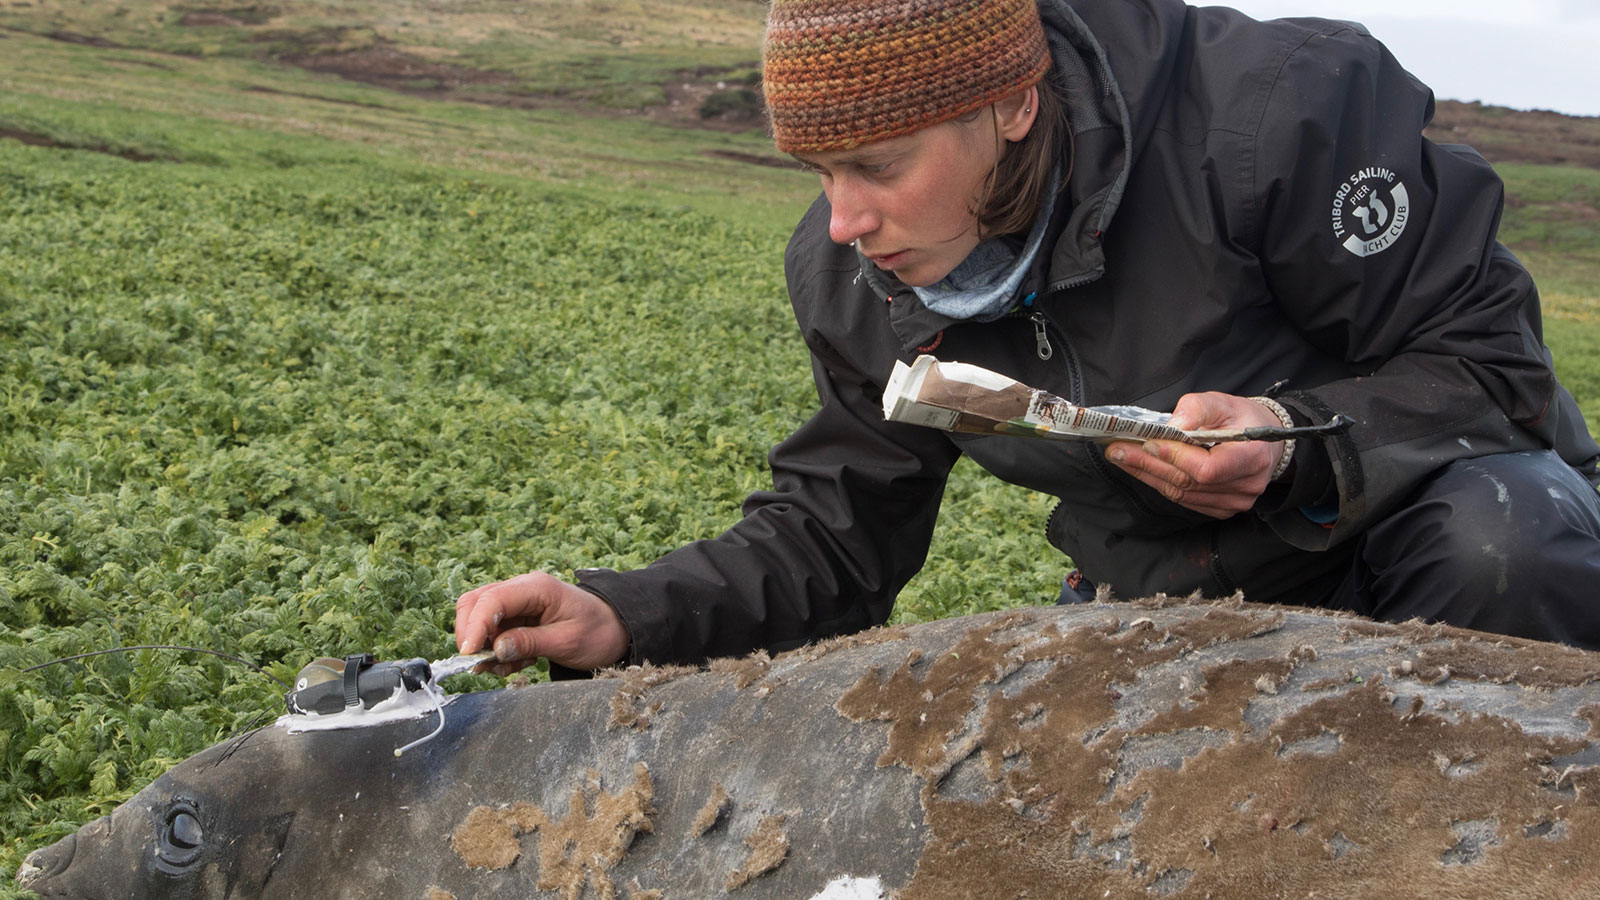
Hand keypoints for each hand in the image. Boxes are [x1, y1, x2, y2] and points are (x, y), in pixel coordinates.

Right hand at [454, 572, 629, 674]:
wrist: (614, 629)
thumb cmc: (597, 632)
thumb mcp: (566, 641)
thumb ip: (529, 643)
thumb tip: (495, 649)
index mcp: (536, 587)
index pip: (492, 600)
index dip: (476, 626)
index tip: (470, 654)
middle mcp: (522, 589)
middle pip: (475, 603)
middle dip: (472, 635)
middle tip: (484, 664)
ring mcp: (517, 602)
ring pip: (479, 619)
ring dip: (485, 647)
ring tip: (510, 666)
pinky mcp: (516, 617)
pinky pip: (492, 632)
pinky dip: (496, 651)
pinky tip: (517, 662)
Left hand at [1104, 392, 1285, 518]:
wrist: (1263, 442)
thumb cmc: (1241, 418)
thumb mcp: (1222, 402)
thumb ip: (1196, 409)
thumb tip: (1170, 428)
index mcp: (1252, 457)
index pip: (1208, 468)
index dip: (1176, 457)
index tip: (1148, 442)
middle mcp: (1246, 486)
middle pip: (1187, 482)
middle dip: (1147, 463)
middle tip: (1116, 449)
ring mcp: (1234, 502)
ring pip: (1181, 493)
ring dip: (1147, 474)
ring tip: (1120, 457)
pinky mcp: (1220, 509)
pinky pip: (1184, 499)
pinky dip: (1159, 482)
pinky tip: (1140, 469)